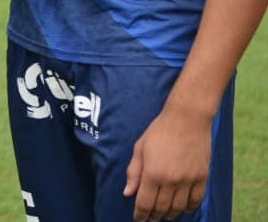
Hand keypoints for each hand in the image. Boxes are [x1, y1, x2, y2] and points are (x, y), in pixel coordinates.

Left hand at [124, 105, 211, 219]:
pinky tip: (183, 208)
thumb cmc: (159, 131)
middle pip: (162, 208)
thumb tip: (128, 193)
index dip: (141, 214)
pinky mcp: (202, 177)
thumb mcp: (140, 148)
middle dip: (154, 216)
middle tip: (150, 218)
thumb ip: (133, 172)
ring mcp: (189, 180)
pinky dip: (189, 208)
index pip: (145, 203)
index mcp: (153, 173)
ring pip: (179, 208)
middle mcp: (171, 180)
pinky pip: (196, 200)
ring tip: (164, 215)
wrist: (187, 119)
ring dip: (170, 214)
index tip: (138, 218)